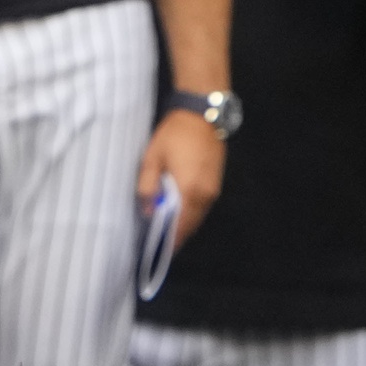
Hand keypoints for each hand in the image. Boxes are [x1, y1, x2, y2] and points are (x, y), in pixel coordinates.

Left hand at [141, 108, 225, 236]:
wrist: (202, 113)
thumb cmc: (174, 134)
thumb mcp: (152, 158)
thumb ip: (148, 187)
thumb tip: (149, 211)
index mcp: (189, 190)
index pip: (180, 226)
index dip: (170, 241)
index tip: (159, 251)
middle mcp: (205, 194)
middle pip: (191, 224)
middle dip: (177, 235)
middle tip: (160, 242)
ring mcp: (214, 188)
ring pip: (198, 215)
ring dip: (185, 223)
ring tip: (167, 227)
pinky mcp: (217, 181)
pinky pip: (204, 205)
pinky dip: (192, 211)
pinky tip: (180, 209)